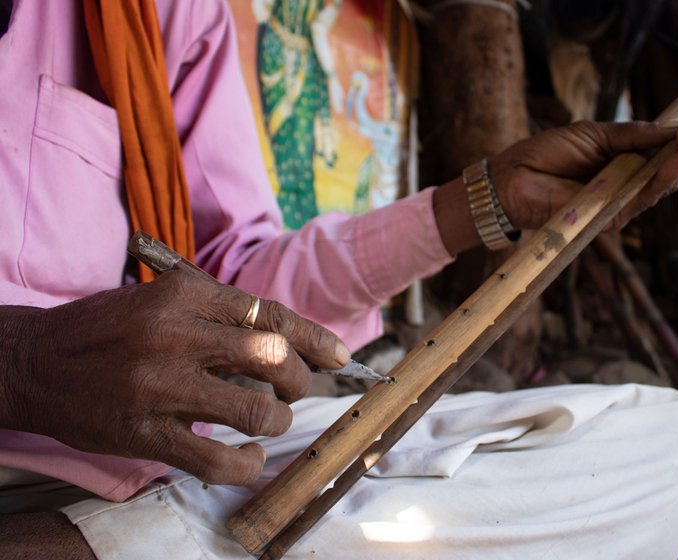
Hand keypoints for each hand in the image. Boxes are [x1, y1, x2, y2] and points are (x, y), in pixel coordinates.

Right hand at [0, 270, 349, 485]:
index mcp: (185, 294)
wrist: (34, 361)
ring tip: (272, 423)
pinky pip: (218, 459)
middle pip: (275, 357)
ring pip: (257, 411)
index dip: (315, 338)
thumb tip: (286, 340)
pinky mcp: (145, 433)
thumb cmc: (107, 329)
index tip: (340, 355)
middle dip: (300, 380)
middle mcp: (177, 334)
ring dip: (278, 422)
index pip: (272, 314)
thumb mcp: (162, 299)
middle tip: (294, 390)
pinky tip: (249, 457)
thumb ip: (219, 314)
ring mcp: (161, 386)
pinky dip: (247, 463)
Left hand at [433, 114, 677, 254]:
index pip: (666, 148)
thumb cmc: (547, 154)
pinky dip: (663, 178)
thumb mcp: (595, 134)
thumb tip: (673, 126)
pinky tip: (677, 158)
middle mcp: (628, 183)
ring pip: (663, 185)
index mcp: (625, 159)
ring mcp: (622, 202)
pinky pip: (643, 199)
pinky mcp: (612, 218)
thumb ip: (633, 134)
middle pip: (672, 168)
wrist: (512, 178)